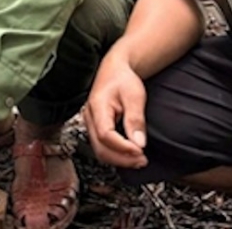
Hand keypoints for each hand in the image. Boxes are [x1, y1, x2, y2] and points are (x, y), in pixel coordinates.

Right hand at [83, 52, 148, 168]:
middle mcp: (89, 118)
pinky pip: (103, 147)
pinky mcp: (96, 128)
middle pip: (100, 148)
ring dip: (120, 160)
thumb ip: (136, 119)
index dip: (123, 147)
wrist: (114, 70)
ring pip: (100, 151)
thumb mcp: (134, 95)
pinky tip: (130, 155)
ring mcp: (90, 124)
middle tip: (142, 160)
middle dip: (122, 159)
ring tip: (139, 160)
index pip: (105, 135)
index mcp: (97, 107)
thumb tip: (139, 143)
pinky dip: (117, 155)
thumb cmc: (122, 79)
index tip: (140, 151)